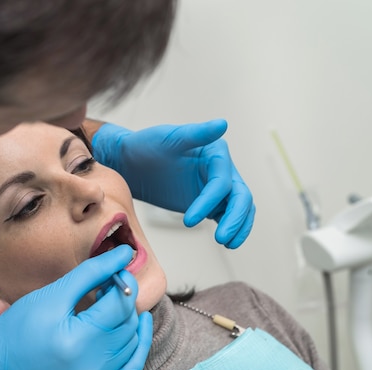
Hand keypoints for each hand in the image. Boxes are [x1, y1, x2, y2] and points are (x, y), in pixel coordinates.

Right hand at [0, 245, 152, 369]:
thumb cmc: (18, 328)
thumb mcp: (54, 293)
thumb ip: (91, 272)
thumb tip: (122, 254)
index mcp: (77, 340)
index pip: (119, 304)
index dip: (123, 280)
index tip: (117, 266)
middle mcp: (90, 366)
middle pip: (127, 322)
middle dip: (124, 297)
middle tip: (109, 283)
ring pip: (132, 342)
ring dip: (129, 317)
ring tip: (112, 303)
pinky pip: (131, 365)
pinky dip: (138, 344)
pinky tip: (136, 324)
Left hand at [92, 119, 254, 248]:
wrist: (131, 163)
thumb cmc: (146, 146)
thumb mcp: (168, 138)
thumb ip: (196, 134)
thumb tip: (223, 123)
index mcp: (215, 153)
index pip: (222, 181)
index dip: (209, 202)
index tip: (189, 221)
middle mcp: (222, 169)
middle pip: (240, 196)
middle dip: (234, 218)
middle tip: (221, 239)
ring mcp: (216, 187)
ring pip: (239, 208)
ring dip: (238, 226)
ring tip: (227, 243)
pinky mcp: (210, 202)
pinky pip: (227, 216)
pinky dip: (232, 228)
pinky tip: (227, 243)